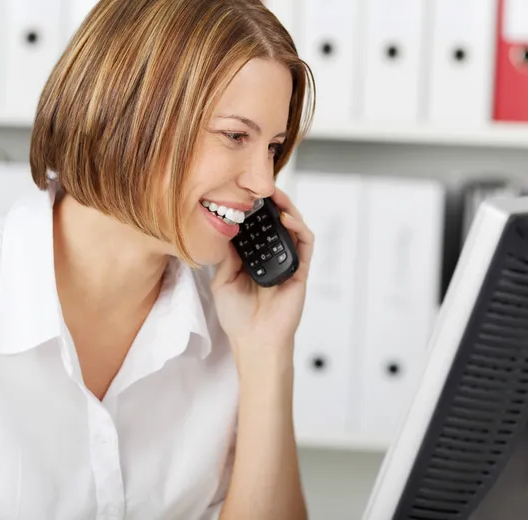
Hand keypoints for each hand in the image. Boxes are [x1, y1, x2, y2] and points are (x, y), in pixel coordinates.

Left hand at [210, 187, 313, 360]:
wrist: (254, 340)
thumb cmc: (237, 316)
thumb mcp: (222, 281)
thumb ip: (227, 256)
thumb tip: (227, 228)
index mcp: (253, 258)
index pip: (256, 227)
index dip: (252, 210)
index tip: (243, 192)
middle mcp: (272, 257)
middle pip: (277, 222)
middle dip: (271, 203)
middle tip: (262, 187)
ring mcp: (288, 262)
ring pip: (294, 228)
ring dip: (287, 209)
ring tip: (275, 196)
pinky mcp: (301, 270)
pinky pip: (305, 244)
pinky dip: (298, 228)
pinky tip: (287, 219)